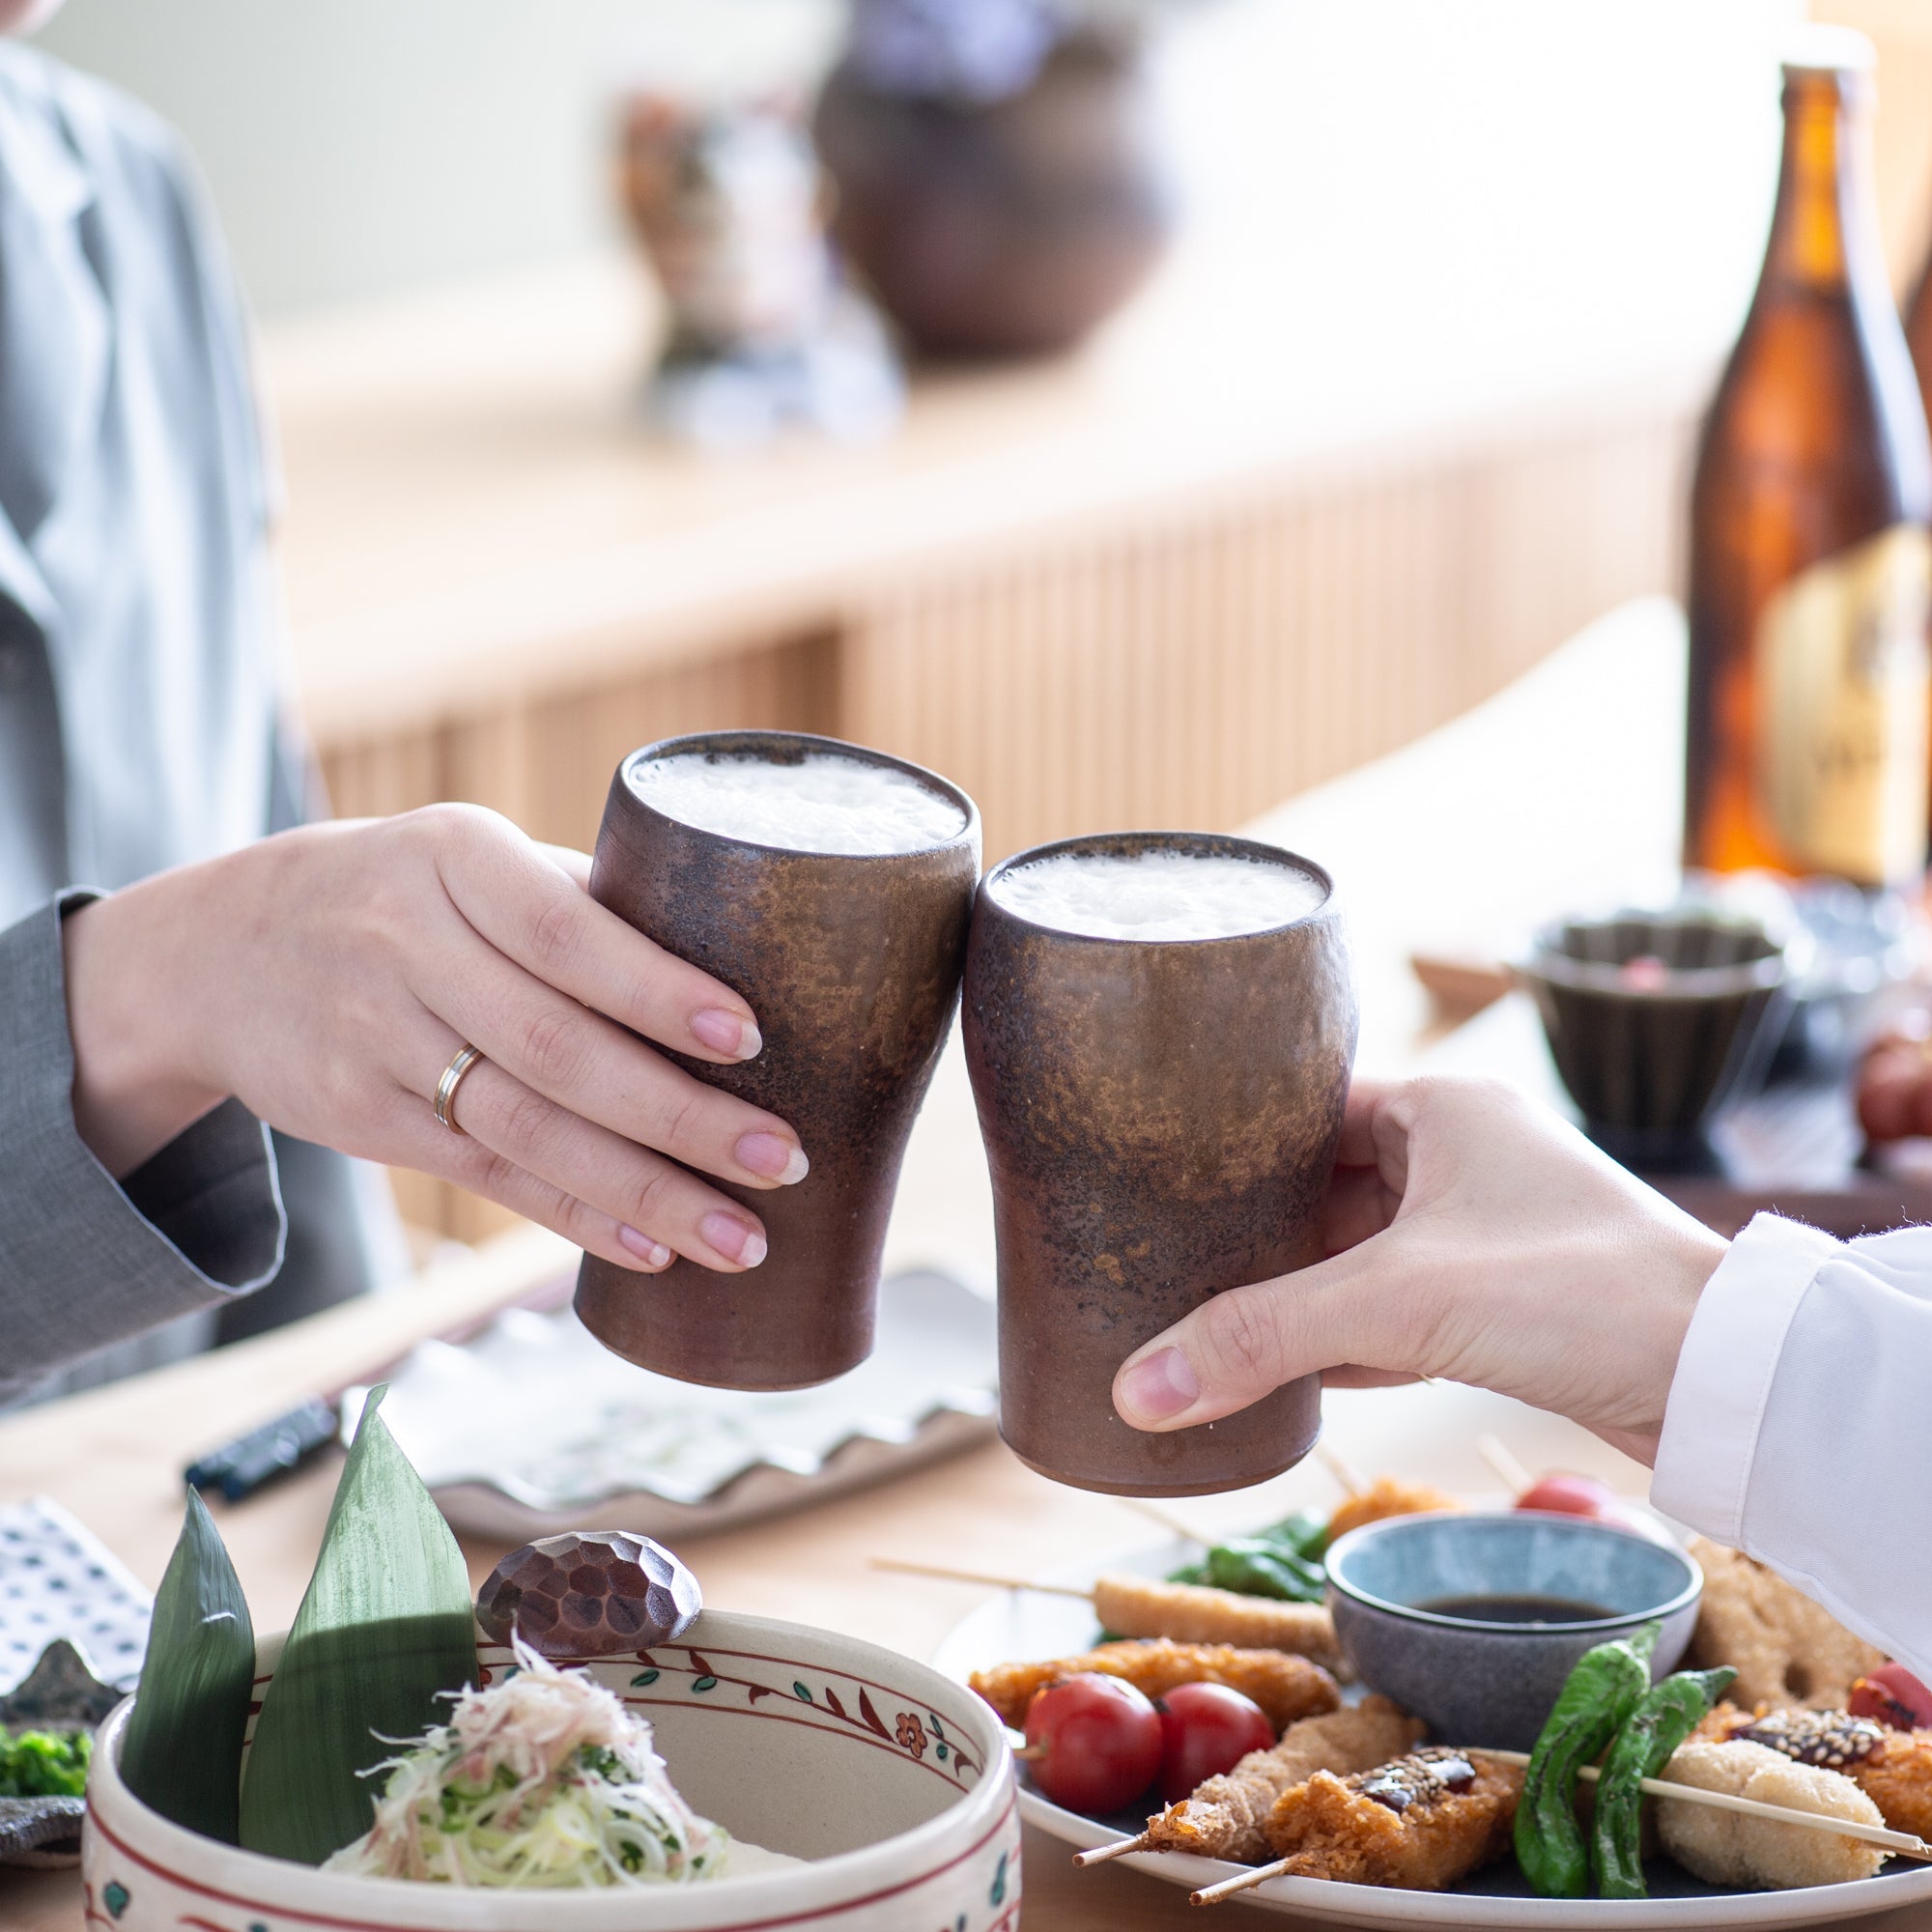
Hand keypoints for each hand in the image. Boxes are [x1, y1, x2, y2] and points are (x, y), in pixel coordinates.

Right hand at [61, 806, 806, 1275]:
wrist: (226, 947)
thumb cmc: (410, 894)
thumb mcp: (473, 860)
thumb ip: (585, 904)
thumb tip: (745, 965)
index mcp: (456, 856)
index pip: (565, 932)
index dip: (656, 990)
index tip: (749, 1039)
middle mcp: (405, 943)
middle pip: (557, 1047)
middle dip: (679, 1114)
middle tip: (783, 1158)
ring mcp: (375, 1038)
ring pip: (525, 1129)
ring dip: (643, 1191)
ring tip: (741, 1235)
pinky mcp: (362, 1117)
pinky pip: (486, 1175)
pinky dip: (575, 1215)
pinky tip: (651, 1247)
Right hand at [1111, 1076, 1727, 1464]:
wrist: (1723, 1379)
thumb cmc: (1579, 1293)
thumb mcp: (1399, 1301)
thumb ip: (1261, 1336)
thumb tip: (1136, 1390)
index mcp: (1443, 1109)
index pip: (1305, 1106)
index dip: (1230, 1139)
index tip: (1152, 1169)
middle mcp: (1460, 1159)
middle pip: (1318, 1187)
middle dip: (1248, 1228)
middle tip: (1155, 1251)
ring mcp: (1481, 1236)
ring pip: (1351, 1257)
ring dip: (1289, 1290)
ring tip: (1193, 1311)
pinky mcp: (1498, 1309)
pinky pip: (1387, 1314)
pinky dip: (1335, 1339)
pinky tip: (1272, 1368)